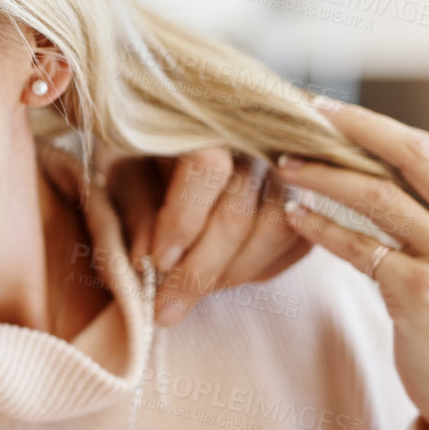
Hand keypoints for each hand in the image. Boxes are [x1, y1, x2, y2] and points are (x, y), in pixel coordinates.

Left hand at [99, 146, 310, 324]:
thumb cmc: (144, 148)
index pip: (207, 168)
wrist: (183, 126)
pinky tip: (224, 278)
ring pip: (276, 231)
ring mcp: (287, 166)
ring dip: (231, 274)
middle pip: (239, 214)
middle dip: (198, 273)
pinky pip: (295, 242)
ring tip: (192, 294)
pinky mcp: (306, 195)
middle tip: (164, 310)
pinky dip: (259, 269)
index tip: (156, 262)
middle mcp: (255, 137)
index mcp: (205, 119)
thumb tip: (146, 263)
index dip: (182, 221)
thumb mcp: (123, 169)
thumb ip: (135, 210)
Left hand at [276, 98, 428, 429]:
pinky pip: (357, 245)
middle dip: (351, 128)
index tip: (331, 111)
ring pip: (376, 194)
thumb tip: (379, 155)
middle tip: (300, 114)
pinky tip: (292, 215)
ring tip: (283, 164)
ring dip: (322, 174)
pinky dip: (319, 225)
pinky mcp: (419, 292)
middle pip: (412, 154)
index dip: (377, 125)